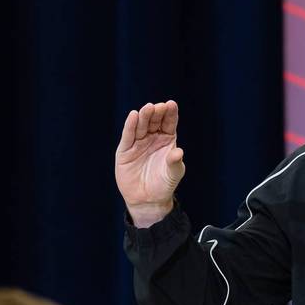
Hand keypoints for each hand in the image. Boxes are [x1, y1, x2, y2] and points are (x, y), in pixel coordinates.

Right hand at [115, 100, 185, 227]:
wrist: (148, 199)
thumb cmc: (164, 184)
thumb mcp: (173, 174)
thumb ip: (175, 163)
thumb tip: (179, 152)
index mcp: (167, 139)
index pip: (169, 123)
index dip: (170, 114)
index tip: (171, 104)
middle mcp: (152, 137)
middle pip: (154, 121)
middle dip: (156, 113)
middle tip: (158, 106)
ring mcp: (138, 142)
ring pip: (140, 126)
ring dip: (143, 116)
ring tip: (147, 108)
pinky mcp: (125, 150)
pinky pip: (128, 136)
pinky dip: (130, 126)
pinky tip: (133, 115)